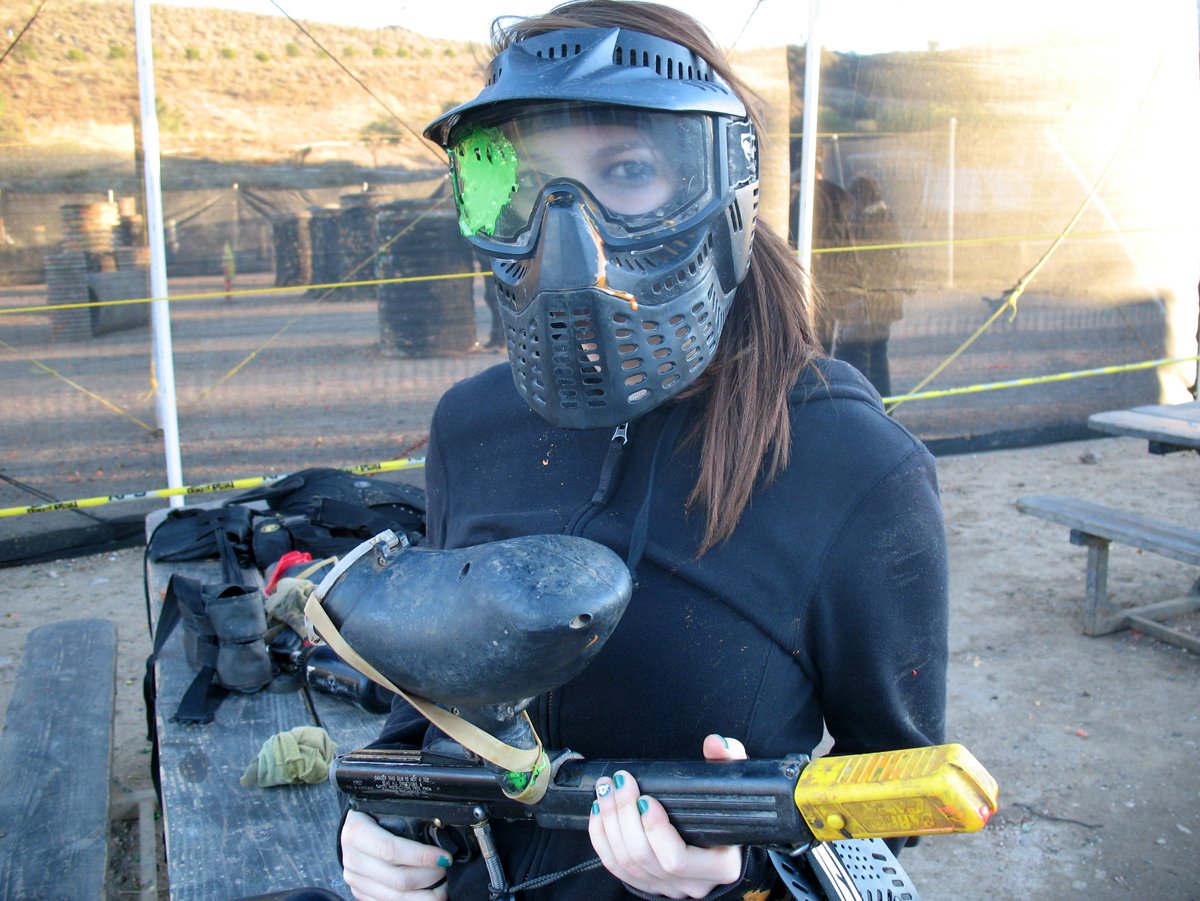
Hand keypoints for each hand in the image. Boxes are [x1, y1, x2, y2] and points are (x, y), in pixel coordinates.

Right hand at [341, 809, 450, 900]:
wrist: (351, 830)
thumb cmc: (374, 815)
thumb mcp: (385, 809)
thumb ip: (408, 820)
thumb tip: (442, 833)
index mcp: (358, 833)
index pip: (392, 849)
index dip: (422, 856)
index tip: (445, 857)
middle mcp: (353, 859)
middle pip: (398, 879)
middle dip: (430, 877)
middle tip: (446, 869)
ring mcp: (355, 880)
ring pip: (396, 897)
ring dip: (425, 895)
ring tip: (443, 887)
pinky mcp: (360, 893)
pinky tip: (427, 894)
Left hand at [588, 734, 745, 898]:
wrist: (724, 847)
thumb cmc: (731, 816)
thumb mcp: (735, 787)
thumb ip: (729, 761)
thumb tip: (715, 743)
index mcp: (719, 866)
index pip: (677, 860)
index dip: (655, 830)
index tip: (645, 798)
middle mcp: (691, 883)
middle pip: (644, 857)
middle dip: (625, 816)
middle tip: (619, 783)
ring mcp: (666, 887)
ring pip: (626, 862)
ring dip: (610, 823)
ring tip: (606, 791)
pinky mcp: (645, 883)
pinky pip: (615, 867)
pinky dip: (601, 838)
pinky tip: (599, 811)